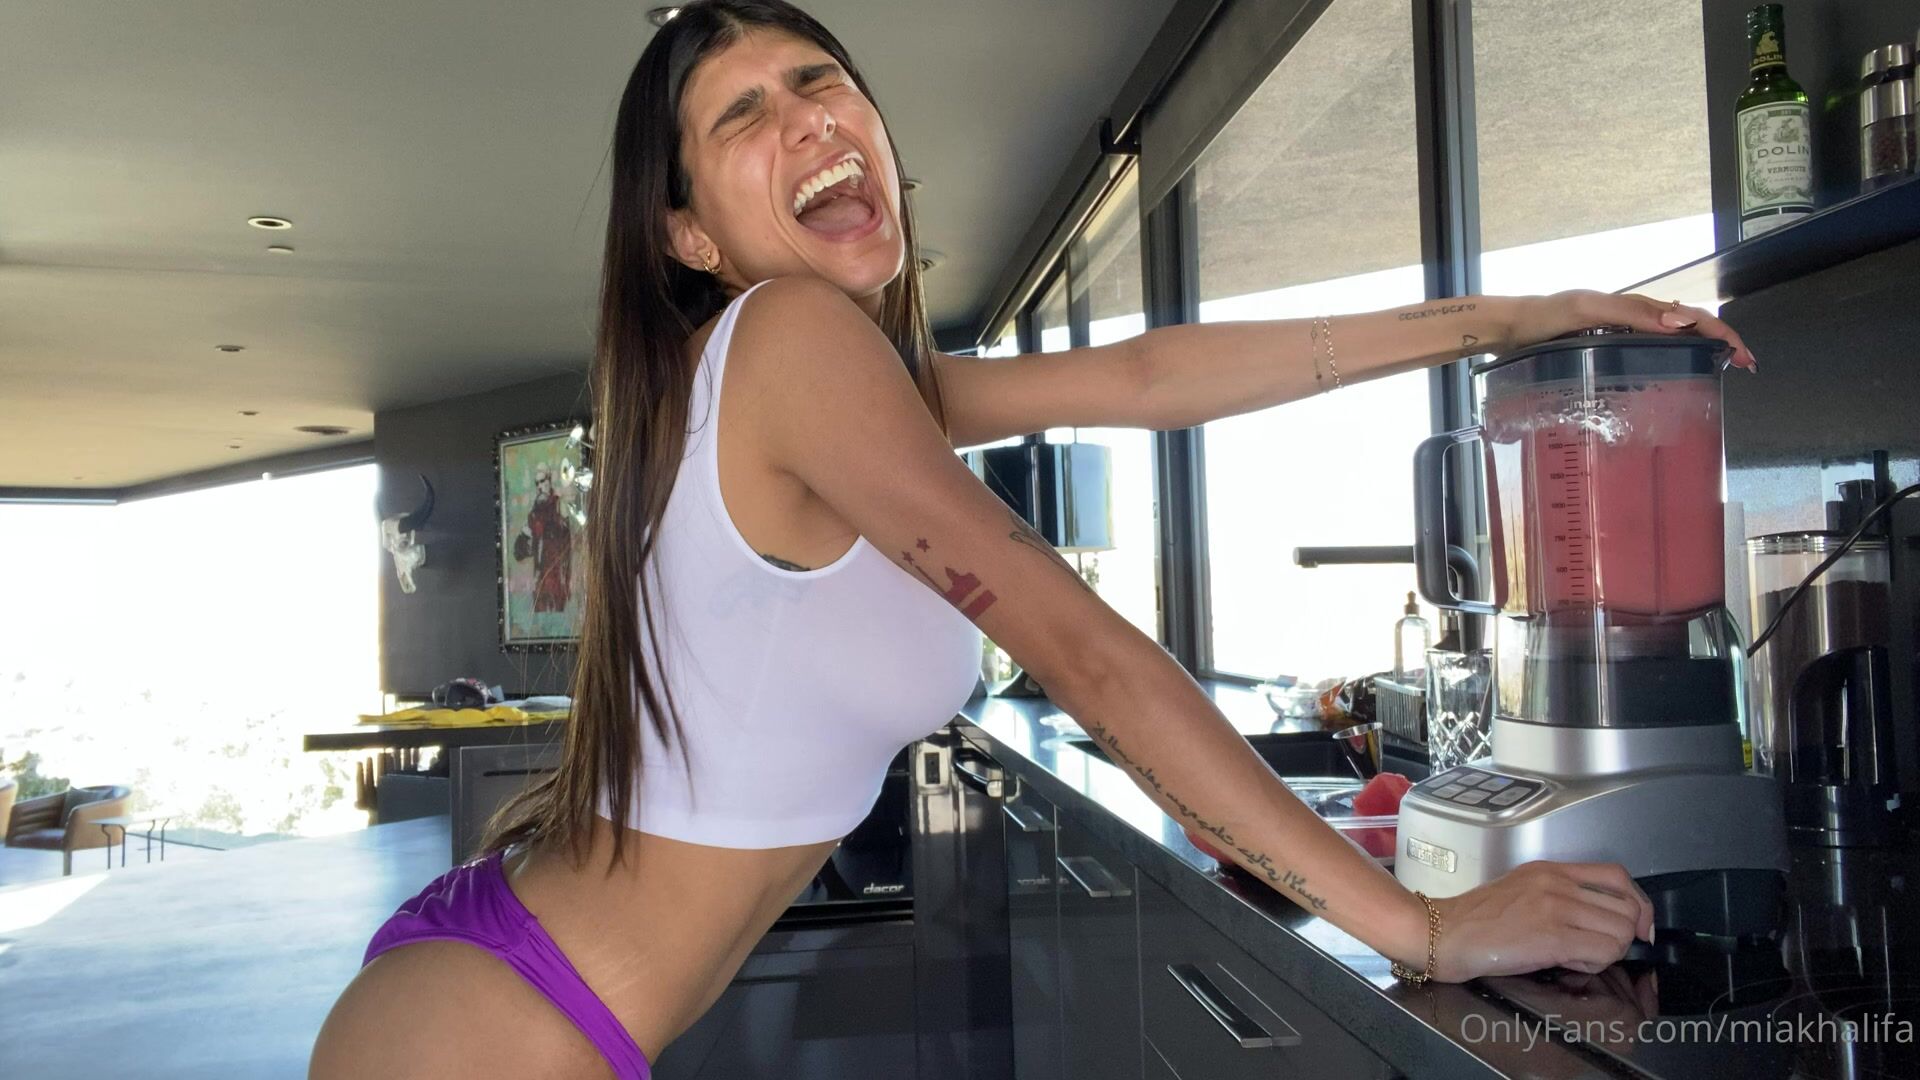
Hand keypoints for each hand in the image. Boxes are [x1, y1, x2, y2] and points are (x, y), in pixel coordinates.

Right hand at [1422, 861, 1654, 980]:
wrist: (1445, 932)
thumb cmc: (1476, 918)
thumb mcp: (1521, 889)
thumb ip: (1559, 895)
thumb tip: (1594, 919)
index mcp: (1551, 870)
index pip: (1617, 876)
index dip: (1638, 903)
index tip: (1638, 924)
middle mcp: (1559, 884)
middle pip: (1626, 908)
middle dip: (1623, 935)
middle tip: (1598, 948)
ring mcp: (1557, 909)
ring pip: (1621, 932)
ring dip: (1609, 951)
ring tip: (1578, 956)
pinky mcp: (1553, 938)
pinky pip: (1603, 952)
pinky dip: (1595, 964)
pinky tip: (1569, 964)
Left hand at [1503, 290, 1755, 370]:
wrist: (1508, 328)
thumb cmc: (1543, 317)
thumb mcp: (1585, 310)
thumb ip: (1629, 313)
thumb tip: (1680, 323)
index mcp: (1633, 308)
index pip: (1689, 316)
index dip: (1719, 333)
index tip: (1743, 356)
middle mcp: (1631, 319)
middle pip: (1687, 325)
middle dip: (1719, 341)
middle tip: (1744, 366)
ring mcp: (1619, 334)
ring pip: (1671, 338)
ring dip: (1701, 350)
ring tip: (1723, 370)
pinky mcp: (1605, 348)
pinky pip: (1647, 350)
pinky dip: (1671, 359)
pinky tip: (1674, 376)